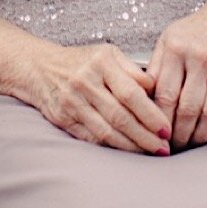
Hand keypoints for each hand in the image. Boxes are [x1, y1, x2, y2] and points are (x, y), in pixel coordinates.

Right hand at [20, 42, 170, 154]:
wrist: (39, 67)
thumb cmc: (82, 61)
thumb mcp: (108, 54)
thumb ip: (133, 71)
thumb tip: (157, 89)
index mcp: (102, 63)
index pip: (131, 93)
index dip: (151, 114)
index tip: (166, 129)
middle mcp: (85, 82)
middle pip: (120, 116)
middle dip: (145, 136)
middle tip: (164, 148)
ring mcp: (72, 102)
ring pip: (106, 131)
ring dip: (131, 146)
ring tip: (150, 153)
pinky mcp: (63, 119)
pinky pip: (91, 138)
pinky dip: (112, 147)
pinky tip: (127, 151)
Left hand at [148, 0, 206, 150]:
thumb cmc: (199, 29)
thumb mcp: (169, 38)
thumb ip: (156, 66)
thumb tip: (143, 100)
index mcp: (176, 48)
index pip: (164, 94)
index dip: (159, 120)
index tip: (156, 133)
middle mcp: (199, 57)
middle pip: (186, 108)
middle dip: (179, 134)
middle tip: (175, 146)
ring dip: (201, 135)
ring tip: (194, 143)